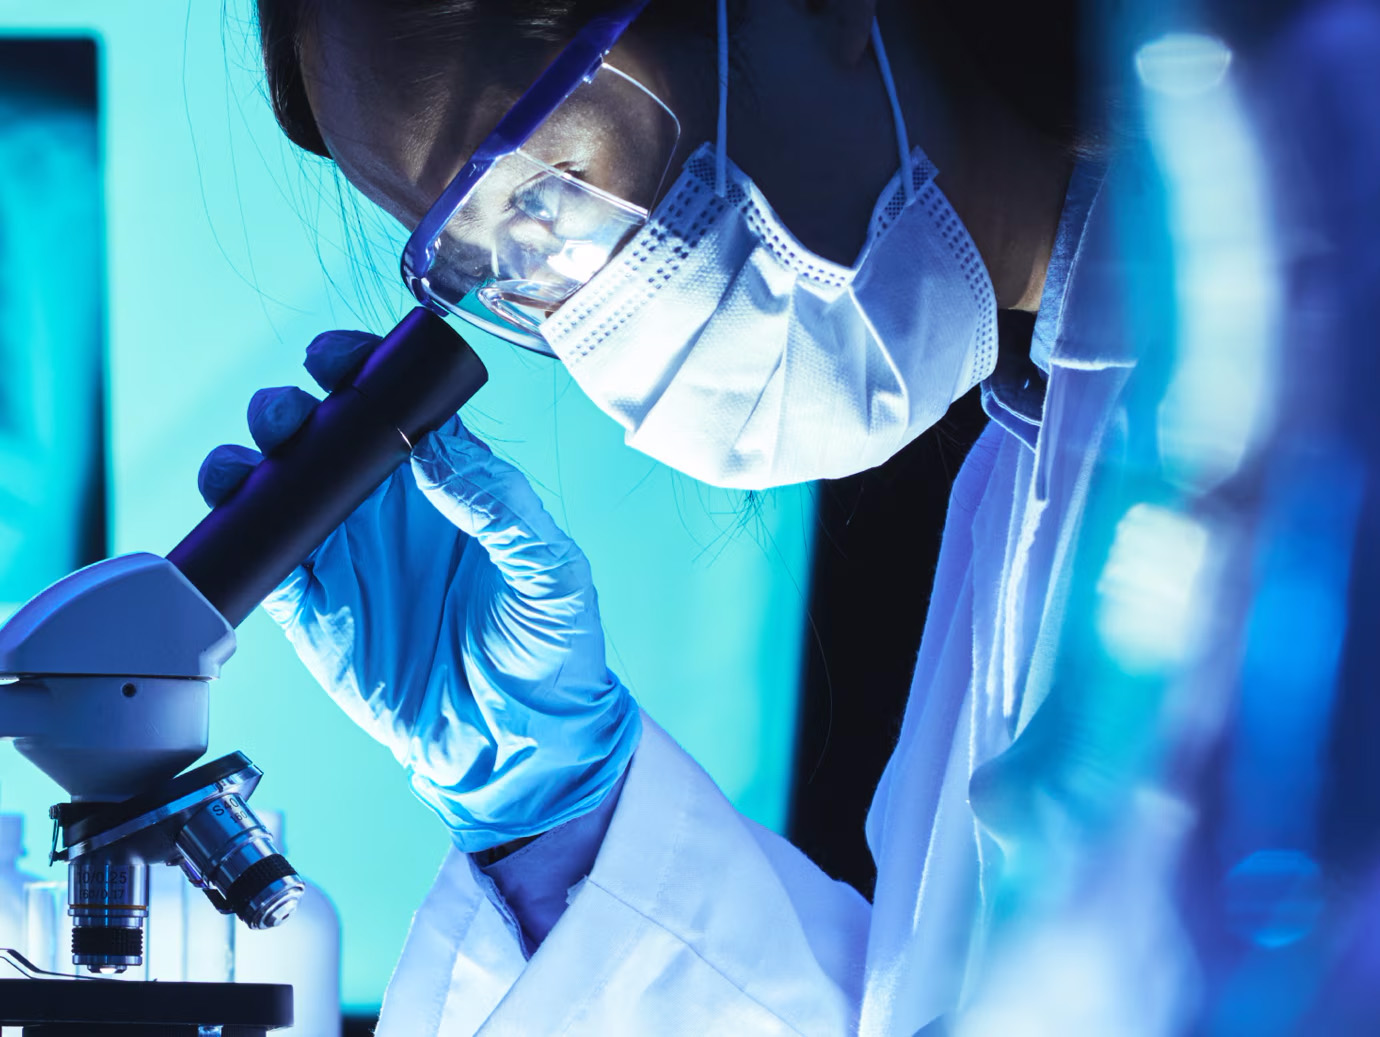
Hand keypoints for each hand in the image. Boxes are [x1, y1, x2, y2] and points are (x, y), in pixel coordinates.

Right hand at [198, 330, 640, 851]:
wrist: (516, 743)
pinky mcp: (311, 609)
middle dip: (290, 408)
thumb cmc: (549, 650)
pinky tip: (234, 520)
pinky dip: (234, 534)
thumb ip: (500, 505)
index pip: (390, 402)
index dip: (356, 368)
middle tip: (292, 418)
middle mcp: (386, 506)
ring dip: (248, 461)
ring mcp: (344, 554)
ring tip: (251, 466)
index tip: (339, 360)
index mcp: (445, 479)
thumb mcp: (549, 571)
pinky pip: (258, 559)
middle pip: (318, 431)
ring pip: (274, 485)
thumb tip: (435, 448)